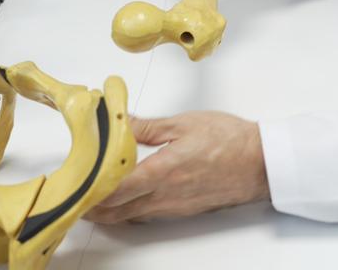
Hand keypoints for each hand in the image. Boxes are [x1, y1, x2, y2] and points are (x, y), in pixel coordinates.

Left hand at [84, 112, 269, 223]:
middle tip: (77, 198)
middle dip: (94, 207)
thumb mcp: (184, 123)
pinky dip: (131, 211)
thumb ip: (148, 126)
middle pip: (118, 210)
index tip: (76, 185)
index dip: (91, 191)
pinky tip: (127, 201)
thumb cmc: (230, 141)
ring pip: (132, 215)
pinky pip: (149, 215)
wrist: (261, 163)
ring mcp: (174, 207)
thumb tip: (122, 121)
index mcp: (161, 171)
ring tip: (94, 200)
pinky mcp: (183, 211)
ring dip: (111, 211)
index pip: (115, 189)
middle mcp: (164, 195)